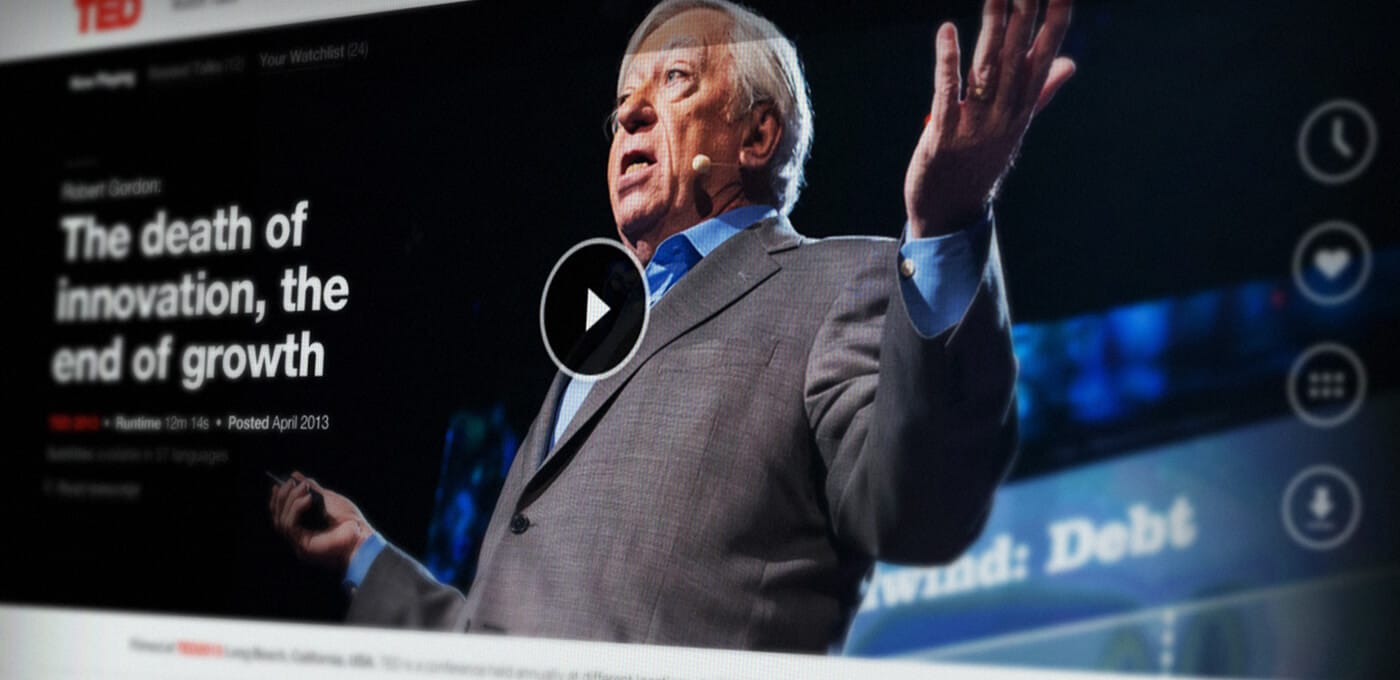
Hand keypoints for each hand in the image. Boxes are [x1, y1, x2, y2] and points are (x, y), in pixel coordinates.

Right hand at [269, 471, 371, 572]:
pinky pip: (291, 526)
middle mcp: (299, 536)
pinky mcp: (303, 546)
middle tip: (291, 483)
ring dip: (290, 500)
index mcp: (303, 527)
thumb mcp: (329, 499)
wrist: (363, 537)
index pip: (281, 515)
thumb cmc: (350, 521)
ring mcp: (299, 543)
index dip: (277, 500)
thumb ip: (312, 490)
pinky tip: (307, 498)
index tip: (278, 485)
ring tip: (303, 487)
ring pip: (282, 521)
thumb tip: (295, 476)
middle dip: (283, 497)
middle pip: (279, 517)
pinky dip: (297, 509)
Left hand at [905, 0, 1075, 237]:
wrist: (950, 211)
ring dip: (993, 29)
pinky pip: (949, 90)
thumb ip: (1041, 91)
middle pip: (1019, 56)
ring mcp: (976, 123)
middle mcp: (1005, 113)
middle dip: (1026, 15)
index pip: (1044, 55)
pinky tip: (948, 32)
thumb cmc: (980, 163)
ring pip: (988, 68)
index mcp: (1023, 107)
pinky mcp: (945, 133)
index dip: (1055, 21)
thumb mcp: (1015, 126)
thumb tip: (1069, 63)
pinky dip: (948, 61)